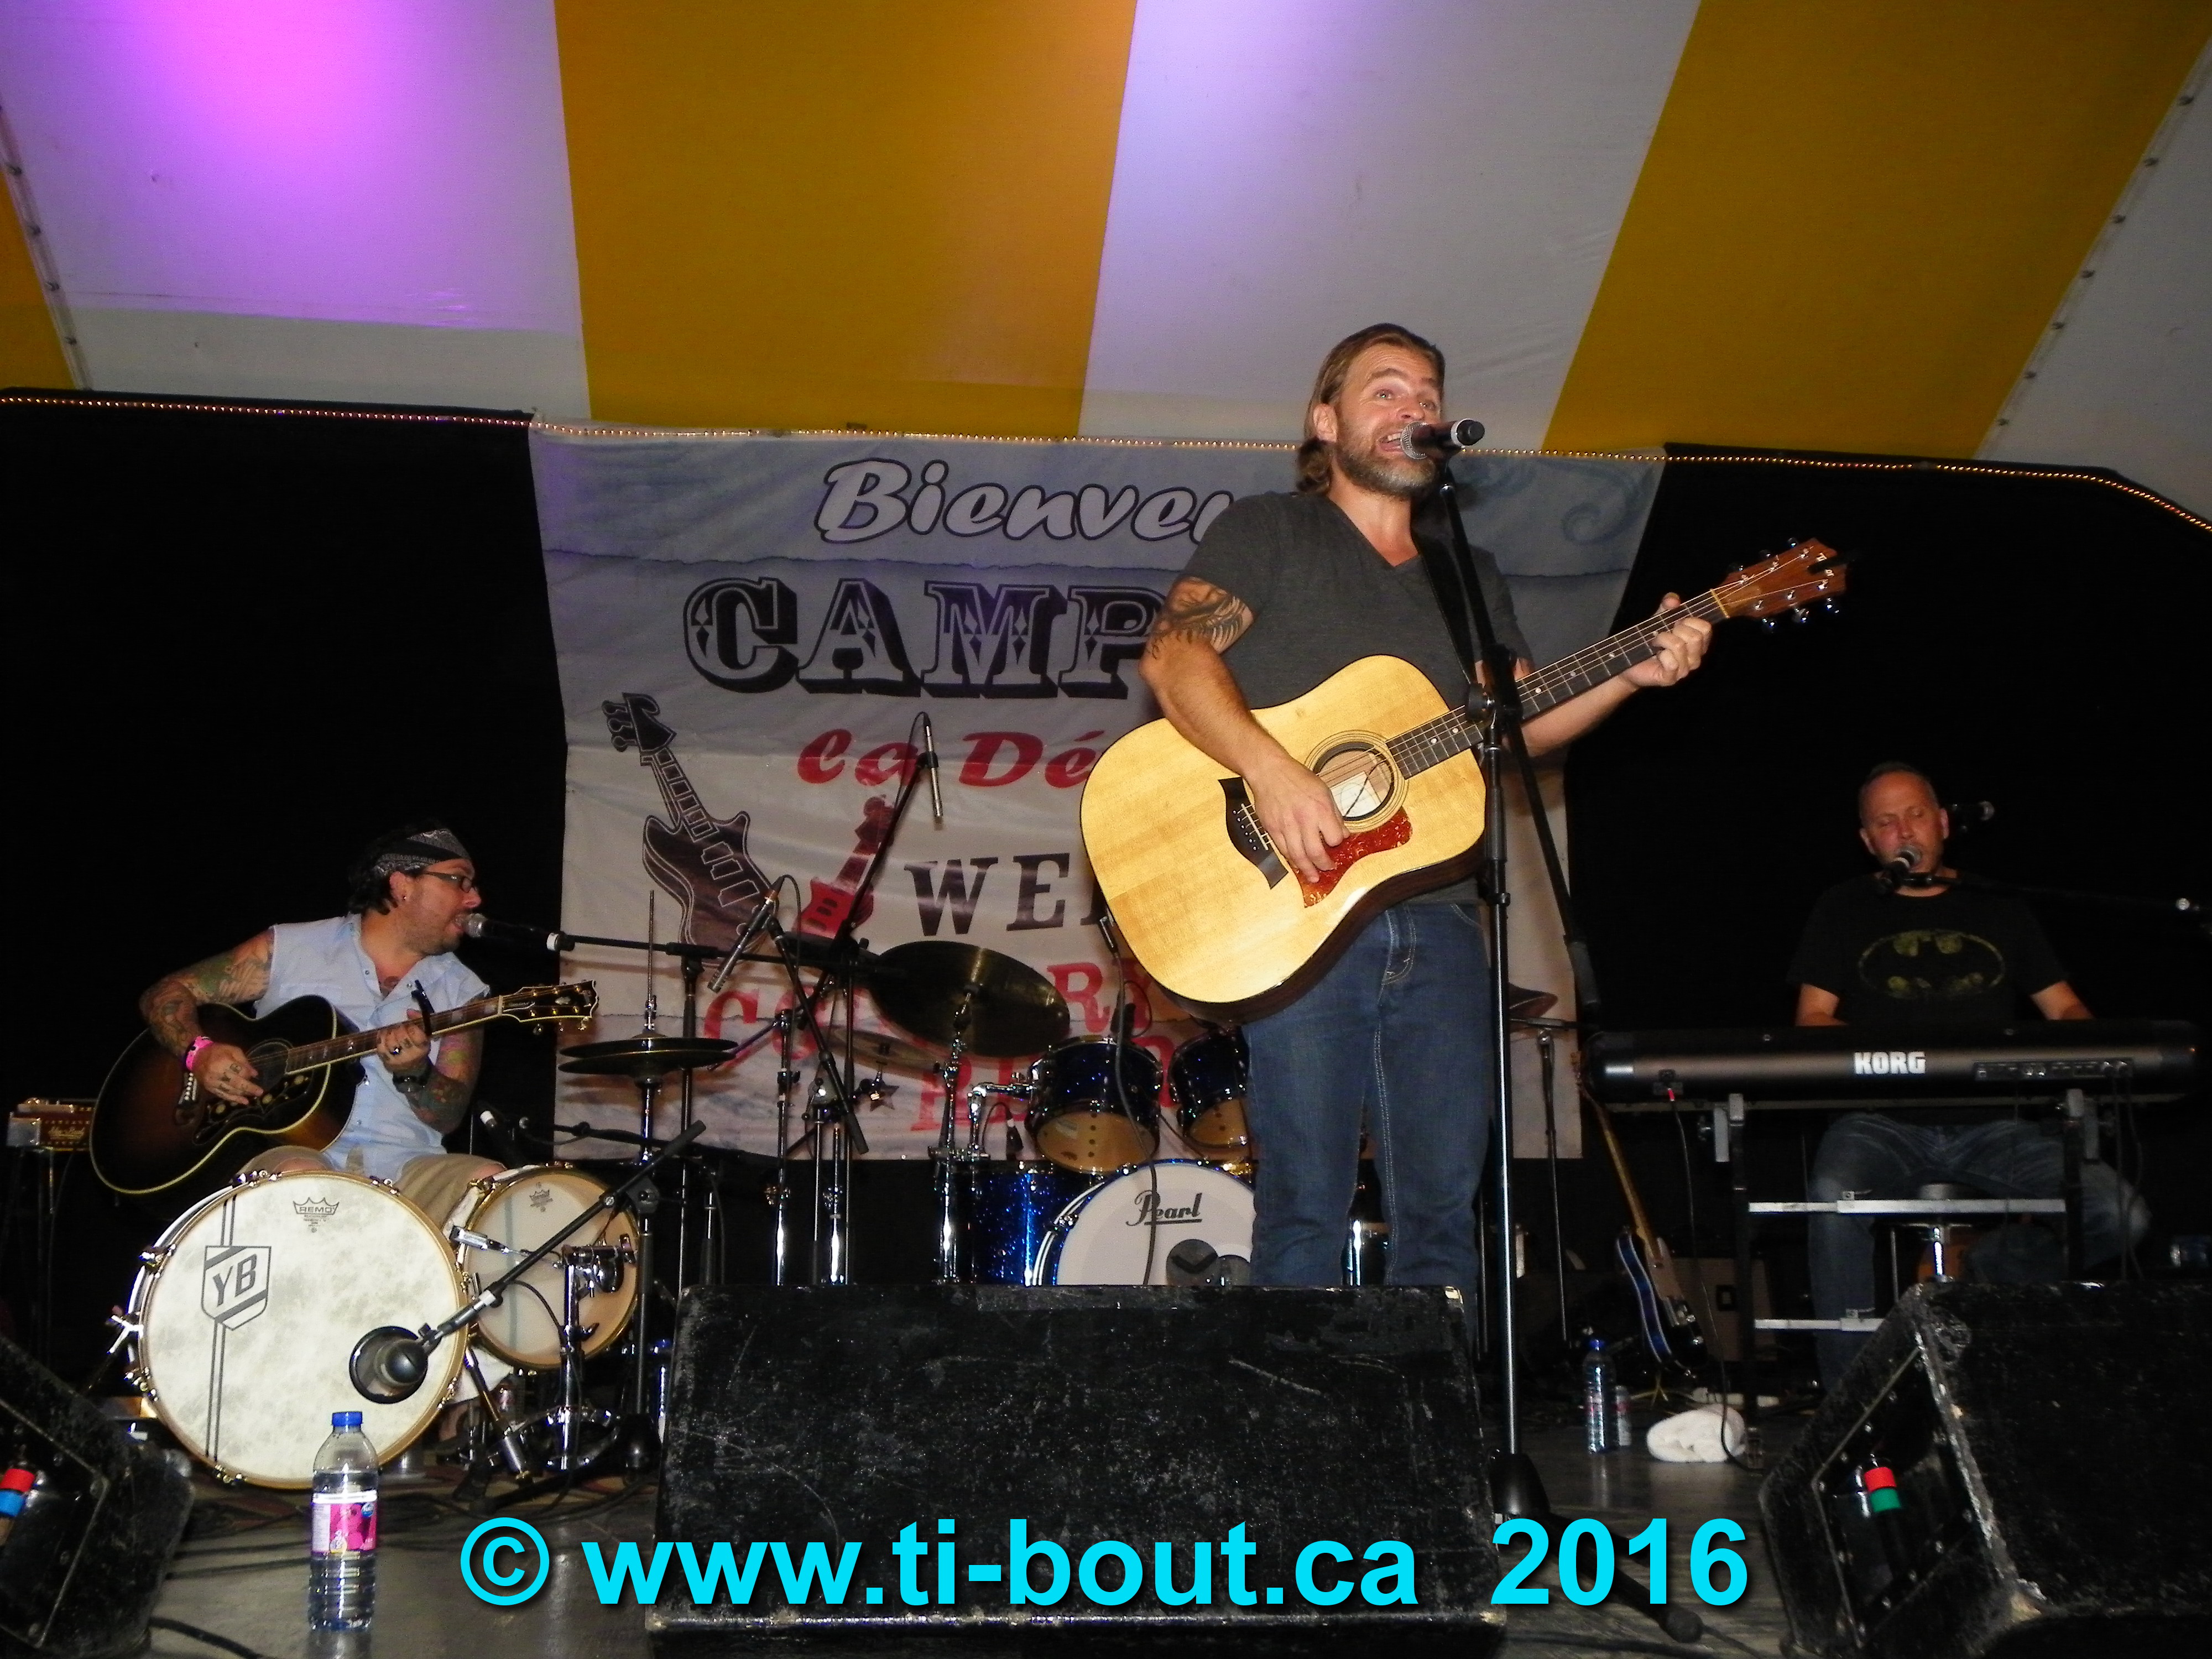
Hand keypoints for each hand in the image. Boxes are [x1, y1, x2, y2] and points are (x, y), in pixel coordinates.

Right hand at [193, 1041, 262, 1103]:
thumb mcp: (232, 1050)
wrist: (196, 1056)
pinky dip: (234, 1099)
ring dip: (243, 1094)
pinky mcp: (209, 1088)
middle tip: (260, 1092)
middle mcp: (217, 1073)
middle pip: (236, 1083)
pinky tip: (243, 1102)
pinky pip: (223, 1095)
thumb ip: (244, 1061)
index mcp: (223, 1062)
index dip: (248, 1074)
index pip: (240, 1071)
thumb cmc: (217, 1051)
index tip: (256, 1076)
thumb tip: (254, 1074)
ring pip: (230, 1091)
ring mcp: (212, 1082)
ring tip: (253, 1096)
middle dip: (249, 1088)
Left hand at [381, 1013, 431, 1078]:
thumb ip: (419, 1021)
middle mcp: (410, 1054)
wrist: (411, 1069)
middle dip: (398, 1029)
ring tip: (391, 1030)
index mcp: (422, 1047)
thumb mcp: (424, 1035)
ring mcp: (397, 1059)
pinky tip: (383, 1034)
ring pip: (390, 1041)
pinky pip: (380, 1047)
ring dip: (389, 1032)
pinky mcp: (386, 1061)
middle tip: (398, 1027)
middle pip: (401, 1036)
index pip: (415, 1033)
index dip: (409, 1026)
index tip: (408, 1025)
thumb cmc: (418, 1048)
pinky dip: (380, 1038)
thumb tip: (409, 1011)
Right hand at [1246, 751, 1345, 884]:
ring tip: (1313, 877)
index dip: (1336, 842)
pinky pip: (1283, 850)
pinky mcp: (1272, 829)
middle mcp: (1303, 819)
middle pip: (1315, 852)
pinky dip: (1291, 860)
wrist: (1269, 771)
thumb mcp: (1324, 791)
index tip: (1335, 842)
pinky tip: (1297, 864)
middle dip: (1323, 865)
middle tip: (1327, 868)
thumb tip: (1343, 834)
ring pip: (1297, 856)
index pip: (1334, 837)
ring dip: (1307, 870)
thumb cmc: (1298, 778)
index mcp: (1320, 809)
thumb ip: (1334, 814)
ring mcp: (1286, 826)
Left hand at [1623, 594, 1710, 688]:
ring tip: (1655, 644)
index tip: (1675, 623)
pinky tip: (1655, 656)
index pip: (1706, 628)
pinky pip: (1672, 662)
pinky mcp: (1671, 679)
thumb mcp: (1658, 620)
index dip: (1690, 620)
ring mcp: (1685, 670)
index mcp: (1697, 644)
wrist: (1629, 662)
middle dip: (1675, 630)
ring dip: (1663, 640)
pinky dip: (1660, 655)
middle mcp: (1695, 658)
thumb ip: (1666, 608)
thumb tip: (1673, 599)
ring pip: (1681, 646)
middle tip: (1663, 634)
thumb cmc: (1648, 642)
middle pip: (1696, 637)